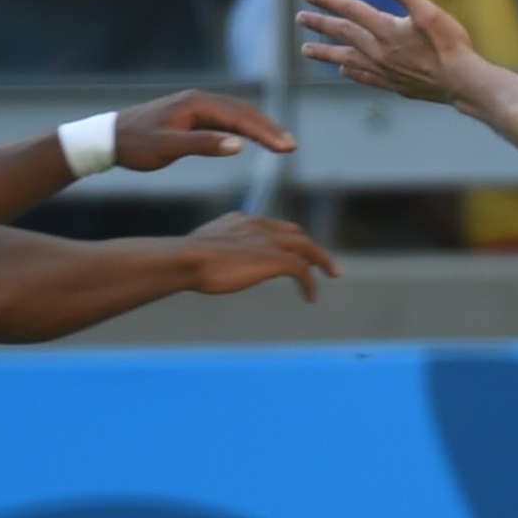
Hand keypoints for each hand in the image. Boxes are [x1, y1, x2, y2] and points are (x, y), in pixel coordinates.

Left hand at [114, 89, 295, 169]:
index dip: (266, 132)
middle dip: (269, 128)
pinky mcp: (190, 114)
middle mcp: (199, 99)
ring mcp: (195, 105)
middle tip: (292, 146)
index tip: (287, 147)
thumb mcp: (168, 147)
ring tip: (280, 142)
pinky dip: (243, 128)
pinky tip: (251, 138)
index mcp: (196, 104)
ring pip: (236, 113)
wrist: (107, 138)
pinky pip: (224, 118)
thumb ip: (204, 145)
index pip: (240, 117)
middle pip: (243, 111)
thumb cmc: (136, 145)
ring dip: (259, 127)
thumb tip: (240, 145)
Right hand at [180, 209, 337, 302]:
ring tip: (332, 273)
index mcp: (241, 221)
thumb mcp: (201, 250)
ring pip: (307, 247)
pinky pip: (301, 270)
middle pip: (295, 233)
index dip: (284, 239)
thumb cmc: (184, 260)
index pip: (272, 227)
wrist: (187, 258)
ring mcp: (269, 241)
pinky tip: (311, 296)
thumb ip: (214, 251)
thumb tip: (209, 264)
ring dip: (321, 260)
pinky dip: (309, 283)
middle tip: (320, 261)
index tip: (290, 252)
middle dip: (309, 247)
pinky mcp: (275, 259)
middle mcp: (259, 226)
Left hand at [298, 0, 487, 103]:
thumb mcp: (428, 11)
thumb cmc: (450, 45)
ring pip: (346, 58)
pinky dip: (350, 72)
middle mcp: (379, 51)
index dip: (327, 0)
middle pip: (343, 34)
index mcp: (385, 29)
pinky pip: (364, 76)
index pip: (350, 10)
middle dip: (320, 24)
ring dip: (325, 52)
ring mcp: (385, 70)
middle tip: (300, 18)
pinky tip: (344, 70)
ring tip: (306, 50)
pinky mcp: (395, 84)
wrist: (462, 83)